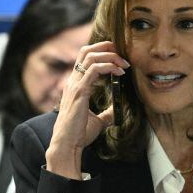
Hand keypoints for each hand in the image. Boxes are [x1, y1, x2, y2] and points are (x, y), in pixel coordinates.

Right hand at [46, 41, 128, 177]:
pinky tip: (119, 72)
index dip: (101, 52)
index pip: (85, 58)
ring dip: (110, 56)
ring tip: (124, 64)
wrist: (67, 145)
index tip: (118, 57)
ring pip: (91, 57)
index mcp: (75, 85)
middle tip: (123, 53)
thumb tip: (116, 110)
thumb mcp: (96, 121)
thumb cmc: (78, 135)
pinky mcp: (80, 91)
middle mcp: (73, 81)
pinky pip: (94, 70)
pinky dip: (108, 66)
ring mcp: (75, 85)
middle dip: (106, 47)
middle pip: (87, 51)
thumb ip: (106, 113)